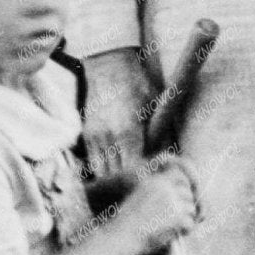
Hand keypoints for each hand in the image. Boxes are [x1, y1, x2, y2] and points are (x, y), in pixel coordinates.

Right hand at [81, 48, 155, 187]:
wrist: (109, 68)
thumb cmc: (138, 85)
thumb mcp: (155, 107)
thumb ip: (159, 135)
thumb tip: (167, 157)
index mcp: (128, 132)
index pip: (134, 169)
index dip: (143, 180)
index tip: (152, 182)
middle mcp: (108, 138)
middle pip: (117, 177)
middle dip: (129, 184)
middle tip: (142, 187)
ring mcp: (95, 138)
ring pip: (102, 174)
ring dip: (114, 181)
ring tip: (128, 182)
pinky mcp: (87, 135)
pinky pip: (93, 163)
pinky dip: (103, 171)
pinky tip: (115, 171)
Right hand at [114, 159, 198, 254]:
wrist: (120, 237)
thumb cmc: (125, 223)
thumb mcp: (138, 200)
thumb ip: (156, 195)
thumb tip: (176, 198)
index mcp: (154, 182)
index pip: (179, 175)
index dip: (183, 188)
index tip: (181, 200)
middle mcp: (164, 188)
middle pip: (188, 192)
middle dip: (186, 205)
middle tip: (182, 217)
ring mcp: (172, 201)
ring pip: (191, 208)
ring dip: (187, 218)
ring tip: (179, 227)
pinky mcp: (177, 216)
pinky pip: (190, 223)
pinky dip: (186, 230)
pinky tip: (178, 234)